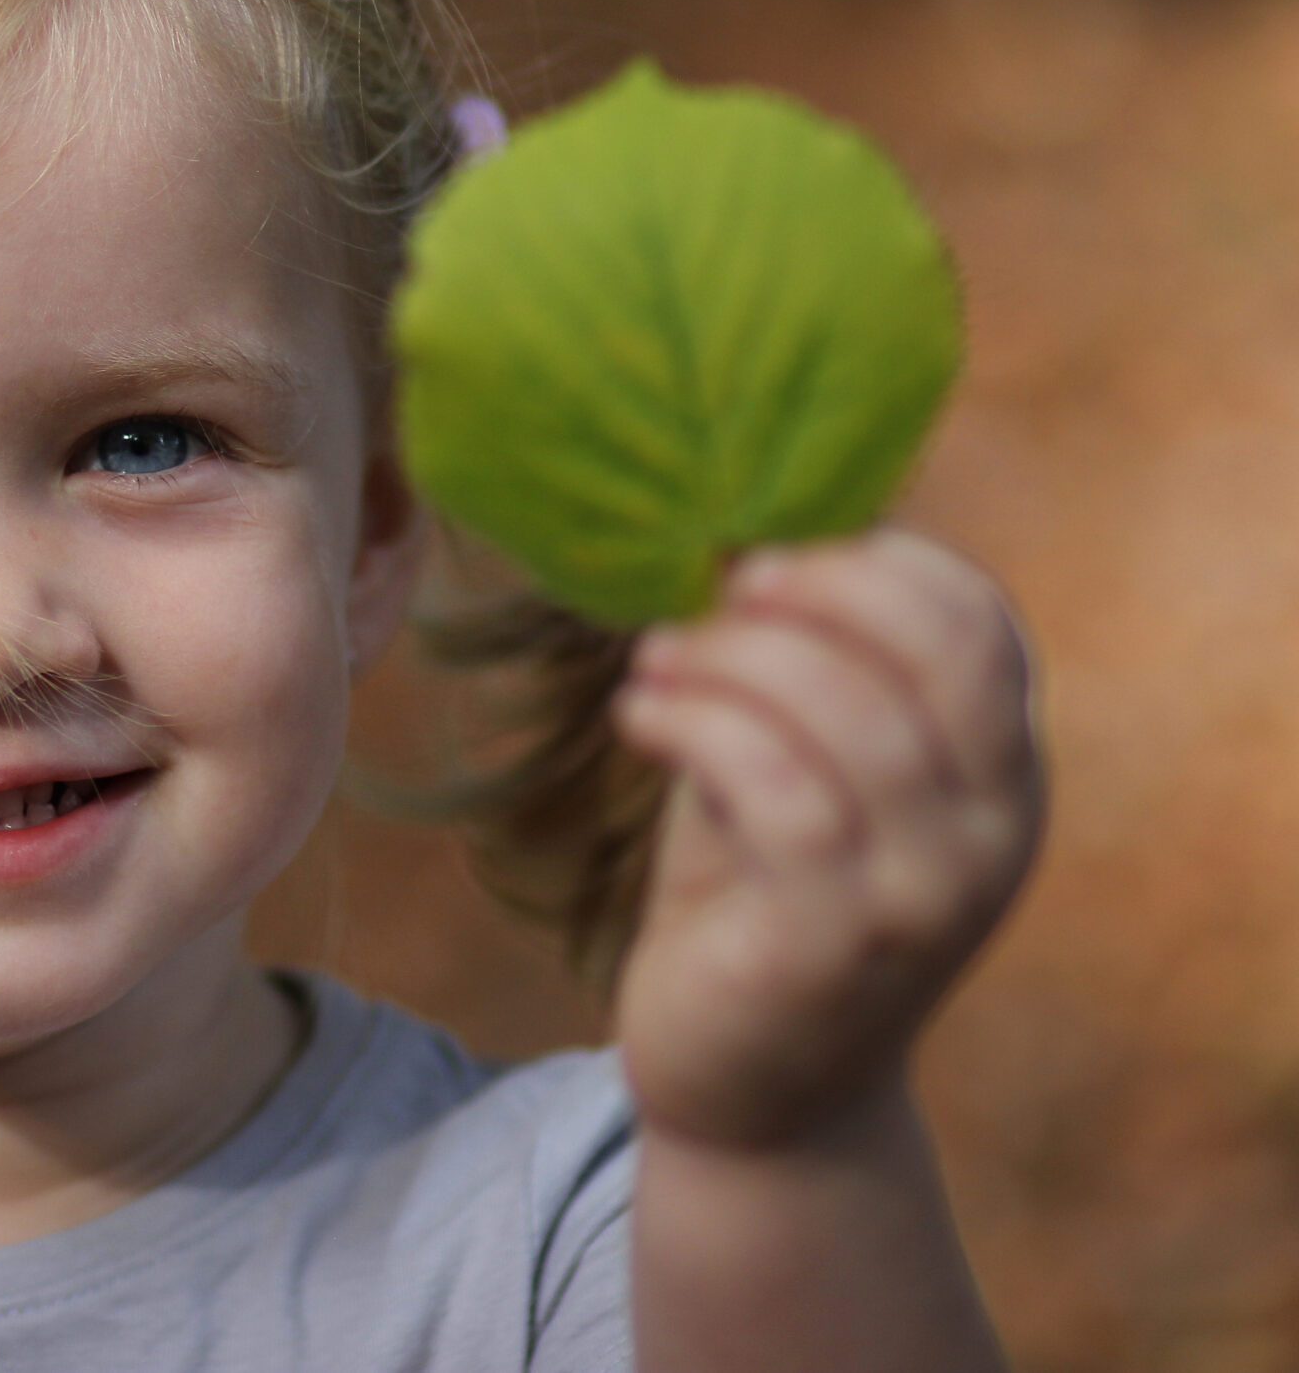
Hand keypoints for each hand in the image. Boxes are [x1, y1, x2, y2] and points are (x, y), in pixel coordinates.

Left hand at [611, 528, 1042, 1149]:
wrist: (752, 1093)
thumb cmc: (761, 899)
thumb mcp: (804, 767)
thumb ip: (805, 675)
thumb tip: (733, 545)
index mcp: (1000, 776)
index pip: (982, 626)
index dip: (880, 562)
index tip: (772, 553)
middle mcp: (990, 837)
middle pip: (932, 659)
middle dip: (817, 594)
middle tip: (718, 585)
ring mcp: (921, 898)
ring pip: (852, 722)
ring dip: (735, 662)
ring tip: (653, 659)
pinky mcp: (832, 945)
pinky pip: (779, 795)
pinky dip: (700, 726)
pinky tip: (640, 714)